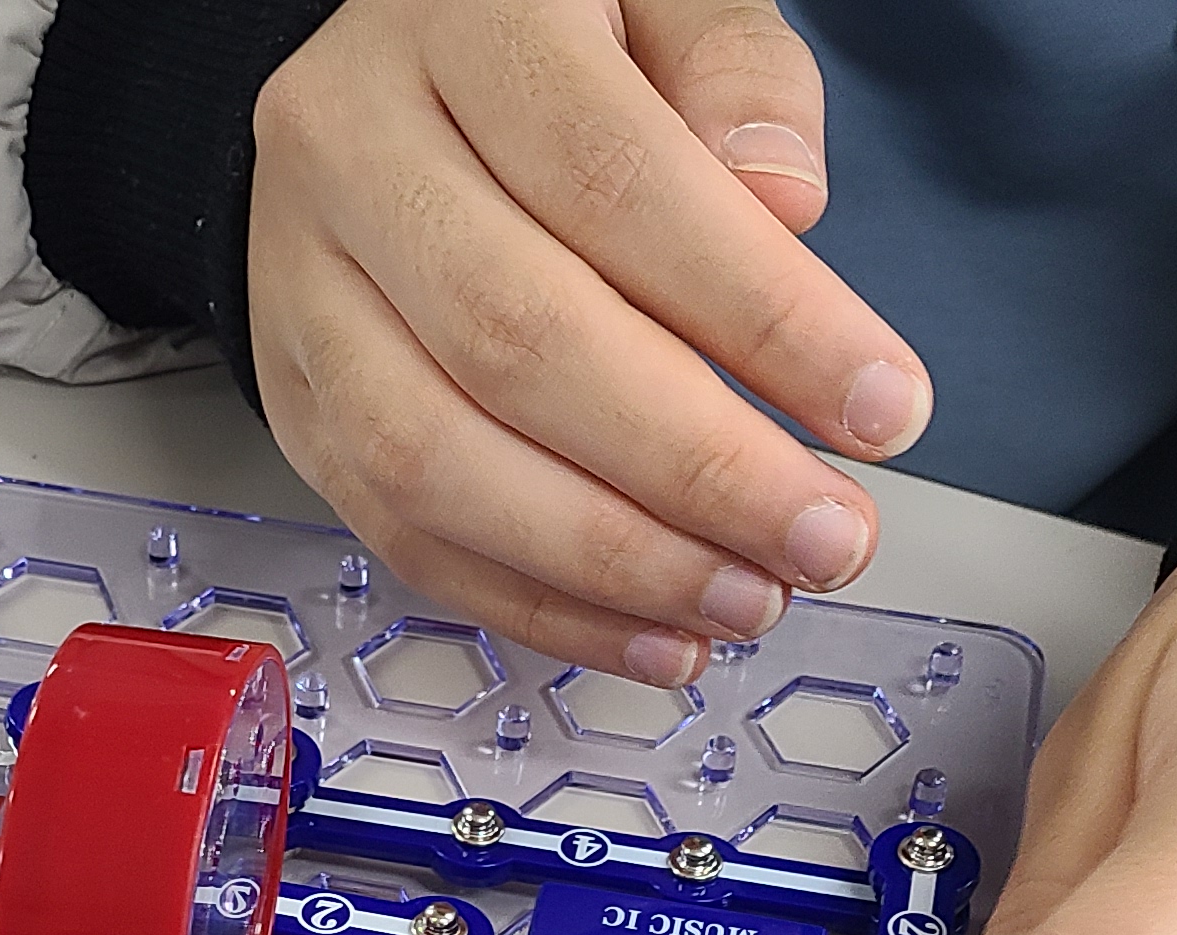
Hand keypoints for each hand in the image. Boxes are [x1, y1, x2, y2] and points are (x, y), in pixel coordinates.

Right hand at [248, 0, 932, 685]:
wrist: (382, 66)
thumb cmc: (549, 39)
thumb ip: (739, 75)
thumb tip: (782, 201)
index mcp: (460, 22)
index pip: (613, 182)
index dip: (759, 315)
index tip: (879, 406)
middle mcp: (350, 147)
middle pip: (518, 337)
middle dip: (697, 469)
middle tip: (825, 534)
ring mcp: (301, 281)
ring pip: (433, 455)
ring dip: (612, 560)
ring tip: (748, 597)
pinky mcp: (296, 394)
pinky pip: (396, 527)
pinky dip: (536, 603)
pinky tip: (652, 631)